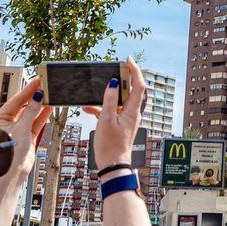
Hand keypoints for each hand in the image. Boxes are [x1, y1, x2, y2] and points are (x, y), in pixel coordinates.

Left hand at [0, 77, 52, 174]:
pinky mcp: (26, 139)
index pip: (15, 101)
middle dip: (34, 96)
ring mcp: (18, 131)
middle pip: (23, 106)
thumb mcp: (20, 129)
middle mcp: (7, 124)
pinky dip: (43, 116)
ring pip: (31, 115)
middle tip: (45, 85)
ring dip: (40, 105)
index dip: (26, 91)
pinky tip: (49, 107)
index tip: (37, 80)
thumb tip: (37, 98)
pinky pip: (36, 124)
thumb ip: (30, 113)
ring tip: (50, 94)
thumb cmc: (6, 155)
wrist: (8, 177)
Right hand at [83, 57, 144, 171]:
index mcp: (132, 111)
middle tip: (114, 69)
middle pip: (131, 90)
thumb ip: (109, 100)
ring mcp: (126, 119)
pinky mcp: (119, 125)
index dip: (135, 71)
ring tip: (97, 89)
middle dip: (123, 78)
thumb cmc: (110, 146)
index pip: (138, 86)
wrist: (113, 166)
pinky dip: (102, 107)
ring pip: (119, 100)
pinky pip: (112, 111)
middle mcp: (132, 113)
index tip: (127, 60)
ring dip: (109, 94)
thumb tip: (112, 83)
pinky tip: (88, 108)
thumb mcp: (106, 120)